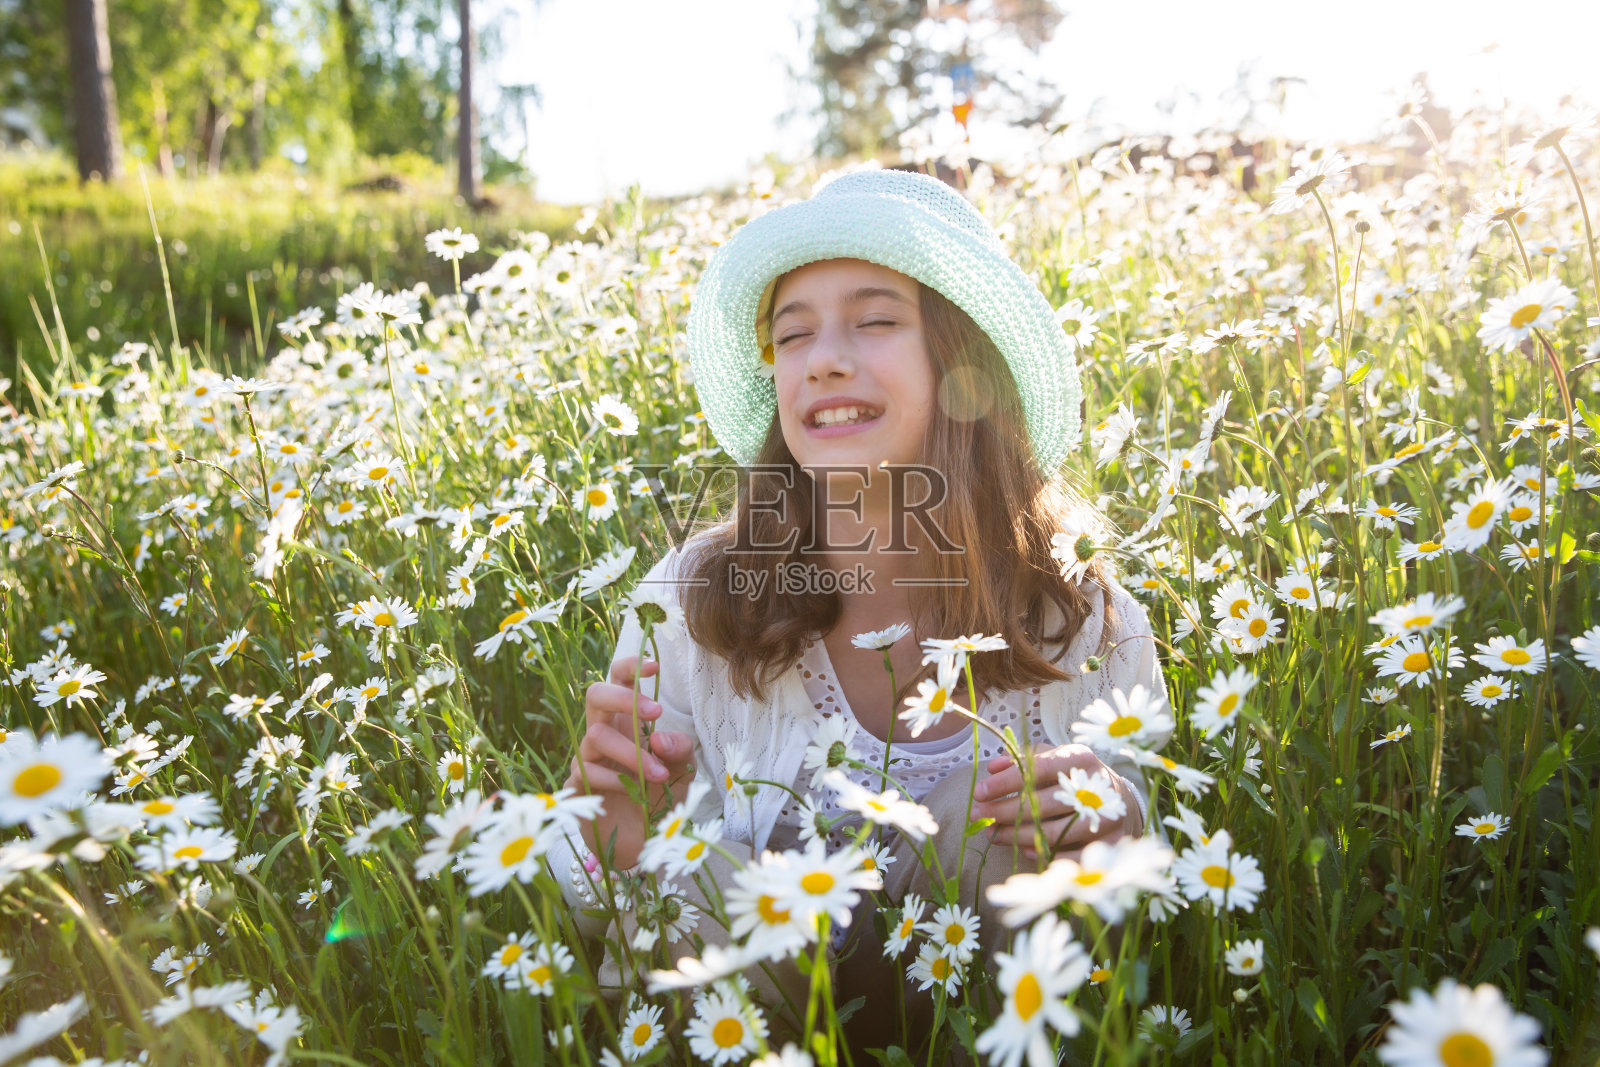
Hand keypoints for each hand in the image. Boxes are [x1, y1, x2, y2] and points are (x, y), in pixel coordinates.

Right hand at [564, 656, 695, 869]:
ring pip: (596, 735)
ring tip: (659, 774)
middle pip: (595, 694)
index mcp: (627, 720)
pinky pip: (587, 771)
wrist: (645, 841)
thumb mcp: (682, 770)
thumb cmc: (661, 796)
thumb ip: (679, 749)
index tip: (654, 666)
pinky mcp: (577, 785)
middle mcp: (604, 731)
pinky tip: (634, 792)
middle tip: (657, 713)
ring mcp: (587, 757)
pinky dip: (614, 779)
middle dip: (624, 698)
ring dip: (632, 752)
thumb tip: (659, 737)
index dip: (630, 667)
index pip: (619, 680)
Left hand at [969, 744, 1141, 861]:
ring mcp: (1107, 817)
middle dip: (1003, 811)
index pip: (1036, 769)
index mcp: (1080, 758)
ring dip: (1017, 835)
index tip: (978, 792)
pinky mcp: (1112, 844)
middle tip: (977, 816)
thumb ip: (1023, 759)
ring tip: (992, 834)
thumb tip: (993, 766)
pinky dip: (1045, 854)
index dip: (1005, 782)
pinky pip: (1072, 857)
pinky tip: (1024, 849)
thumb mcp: (1053, 759)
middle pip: (1042, 804)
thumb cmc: (1075, 778)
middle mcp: (1096, 786)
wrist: (1121, 801)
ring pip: (1054, 832)